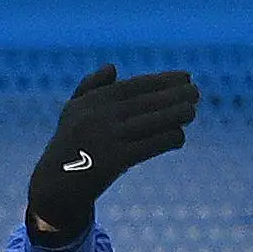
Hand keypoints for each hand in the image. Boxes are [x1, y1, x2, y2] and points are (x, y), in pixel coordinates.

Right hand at [26, 64, 199, 236]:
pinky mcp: (113, 162)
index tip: (185, 76)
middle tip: (196, 91)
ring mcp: (106, 139)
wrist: (56, 184)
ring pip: (148, 123)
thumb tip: (112, 67)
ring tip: (192, 111)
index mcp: (92, 101)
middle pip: (144, 103)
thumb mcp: (73, 111)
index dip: (162, 80)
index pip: (134, 86)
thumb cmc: (71, 144)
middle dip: (173, 96)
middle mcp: (98, 116)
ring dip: (173, 116)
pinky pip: (146, 147)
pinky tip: (179, 137)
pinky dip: (165, 140)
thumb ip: (91, 87)